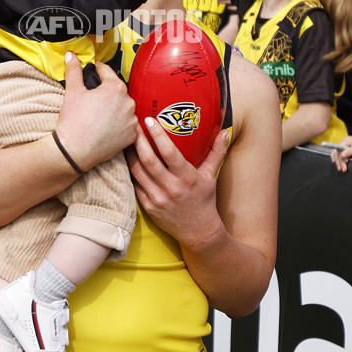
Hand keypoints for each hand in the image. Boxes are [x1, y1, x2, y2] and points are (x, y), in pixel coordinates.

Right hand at [56, 53, 136, 171]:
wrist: (75, 150)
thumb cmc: (74, 121)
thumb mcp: (72, 91)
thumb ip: (74, 70)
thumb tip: (71, 56)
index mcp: (115, 88)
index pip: (106, 71)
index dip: (97, 69)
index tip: (93, 69)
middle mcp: (128, 102)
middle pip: (117, 90)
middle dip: (106, 91)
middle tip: (93, 96)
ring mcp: (132, 120)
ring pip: (123, 107)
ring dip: (114, 107)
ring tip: (99, 113)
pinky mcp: (132, 136)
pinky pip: (127, 124)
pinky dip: (119, 123)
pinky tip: (107, 125)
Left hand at [126, 118, 228, 245]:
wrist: (198, 232)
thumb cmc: (204, 199)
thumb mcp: (211, 175)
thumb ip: (217, 152)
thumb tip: (225, 131)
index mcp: (187, 177)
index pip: (170, 153)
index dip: (158, 135)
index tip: (149, 119)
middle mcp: (171, 188)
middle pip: (148, 160)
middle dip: (138, 140)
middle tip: (132, 124)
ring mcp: (157, 198)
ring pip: (137, 171)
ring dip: (129, 153)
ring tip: (125, 137)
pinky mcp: (147, 206)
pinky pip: (134, 184)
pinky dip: (129, 170)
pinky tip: (125, 157)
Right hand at [331, 136, 351, 171]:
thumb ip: (350, 151)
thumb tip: (341, 155)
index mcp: (346, 140)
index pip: (338, 149)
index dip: (340, 157)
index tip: (345, 162)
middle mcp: (344, 143)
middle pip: (338, 153)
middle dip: (340, 161)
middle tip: (343, 169)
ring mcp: (345, 146)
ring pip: (338, 154)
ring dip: (339, 162)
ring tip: (340, 169)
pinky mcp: (348, 149)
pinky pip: (340, 154)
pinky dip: (338, 159)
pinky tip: (336, 162)